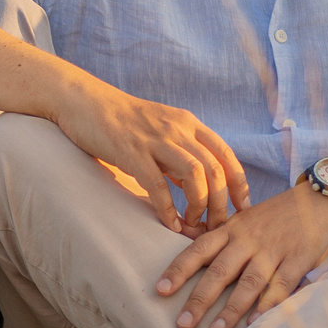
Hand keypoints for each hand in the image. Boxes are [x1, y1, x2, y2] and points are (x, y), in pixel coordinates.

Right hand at [53, 78, 248, 235]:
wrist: (86, 101)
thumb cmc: (123, 121)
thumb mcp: (161, 131)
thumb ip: (181, 154)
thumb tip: (198, 186)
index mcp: (188, 124)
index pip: (226, 154)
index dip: (239, 184)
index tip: (241, 207)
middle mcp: (177, 129)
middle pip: (214, 169)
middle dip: (220, 203)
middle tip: (217, 226)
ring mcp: (155, 140)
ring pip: (194, 175)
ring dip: (199, 205)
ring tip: (193, 225)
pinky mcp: (131, 151)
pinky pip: (157, 184)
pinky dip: (167, 208)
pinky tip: (169, 224)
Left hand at [153, 183, 327, 327]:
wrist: (321, 201)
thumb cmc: (277, 216)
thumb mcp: (245, 220)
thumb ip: (222, 239)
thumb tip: (189, 257)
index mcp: (231, 229)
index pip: (199, 250)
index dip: (179, 270)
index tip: (160, 290)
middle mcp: (249, 240)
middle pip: (220, 271)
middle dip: (199, 299)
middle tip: (182, 324)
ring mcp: (274, 250)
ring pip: (248, 282)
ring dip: (230, 308)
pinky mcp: (298, 259)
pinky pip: (281, 285)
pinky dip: (267, 305)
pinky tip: (254, 324)